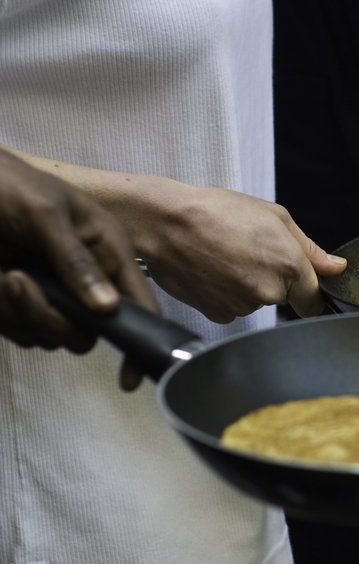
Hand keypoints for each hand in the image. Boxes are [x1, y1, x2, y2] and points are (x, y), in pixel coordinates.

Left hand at [0, 150, 158, 389]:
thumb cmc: (8, 185)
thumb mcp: (45, 213)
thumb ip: (77, 261)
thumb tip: (108, 308)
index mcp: (108, 251)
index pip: (139, 304)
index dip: (140, 339)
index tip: (130, 378)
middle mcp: (87, 279)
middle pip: (89, 332)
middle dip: (52, 318)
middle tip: (19, 284)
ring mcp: (54, 293)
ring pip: (52, 335)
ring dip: (22, 313)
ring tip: (4, 275)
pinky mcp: (22, 302)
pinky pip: (21, 331)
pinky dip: (5, 313)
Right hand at [138, 185, 345, 321]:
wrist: (164, 223)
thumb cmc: (216, 212)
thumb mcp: (274, 217)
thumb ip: (310, 249)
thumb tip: (336, 268)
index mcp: (290, 266)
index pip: (314, 302)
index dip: (307, 292)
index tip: (299, 283)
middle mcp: (269, 291)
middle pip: (282, 299)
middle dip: (272, 281)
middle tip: (248, 253)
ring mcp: (241, 306)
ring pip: (254, 303)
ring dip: (246, 286)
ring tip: (226, 256)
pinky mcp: (216, 314)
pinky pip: (231, 308)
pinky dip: (225, 294)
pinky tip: (213, 270)